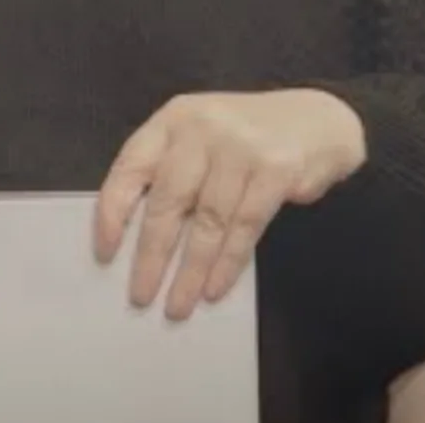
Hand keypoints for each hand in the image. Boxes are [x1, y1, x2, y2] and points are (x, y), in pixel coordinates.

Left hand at [93, 89, 363, 319]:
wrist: (318, 121)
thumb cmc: (247, 139)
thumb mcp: (201, 140)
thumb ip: (172, 174)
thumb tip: (139, 243)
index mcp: (173, 119)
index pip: (130, 168)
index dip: (113, 213)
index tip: (106, 253)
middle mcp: (202, 127)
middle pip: (168, 201)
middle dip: (152, 255)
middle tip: (142, 295)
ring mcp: (241, 146)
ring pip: (207, 221)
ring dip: (191, 271)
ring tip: (178, 305)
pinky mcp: (275, 169)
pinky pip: (244, 227)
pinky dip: (227, 264)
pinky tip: (214, 289)